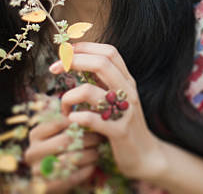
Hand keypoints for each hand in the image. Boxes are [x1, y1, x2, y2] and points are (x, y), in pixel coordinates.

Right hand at [23, 115, 103, 192]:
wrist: (51, 179)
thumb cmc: (59, 151)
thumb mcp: (57, 135)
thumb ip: (67, 123)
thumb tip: (86, 109)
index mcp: (35, 135)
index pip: (59, 121)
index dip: (79, 121)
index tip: (93, 122)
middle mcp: (32, 151)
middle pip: (66, 140)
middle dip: (88, 138)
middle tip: (100, 138)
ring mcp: (37, 170)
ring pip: (71, 158)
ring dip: (90, 154)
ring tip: (98, 151)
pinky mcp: (47, 186)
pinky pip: (72, 177)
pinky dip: (86, 170)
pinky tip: (93, 166)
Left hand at [50, 42, 165, 180]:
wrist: (147, 156)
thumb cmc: (124, 125)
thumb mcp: (117, 98)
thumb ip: (102, 81)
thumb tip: (78, 61)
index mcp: (127, 81)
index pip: (109, 52)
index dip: (85, 47)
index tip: (65, 53)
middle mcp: (128, 92)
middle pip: (101, 63)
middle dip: (74, 61)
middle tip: (55, 68)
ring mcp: (125, 111)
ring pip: (90, 91)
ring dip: (69, 97)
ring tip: (65, 108)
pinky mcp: (119, 132)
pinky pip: (93, 120)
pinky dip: (78, 117)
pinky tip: (72, 119)